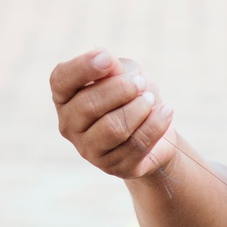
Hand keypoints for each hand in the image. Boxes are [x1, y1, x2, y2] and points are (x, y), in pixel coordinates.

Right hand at [50, 49, 175, 179]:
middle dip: (120, 89)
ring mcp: (88, 149)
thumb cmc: (133, 95)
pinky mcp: (113, 167)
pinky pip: (135, 145)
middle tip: (141, 83)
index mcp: (65, 96)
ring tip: (151, 99)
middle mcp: (69, 125)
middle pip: (88, 105)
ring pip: (112, 128)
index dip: (82, 68)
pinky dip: (155, 124)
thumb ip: (114, 68)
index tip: (108, 58)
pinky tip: (165, 111)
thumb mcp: (125, 72)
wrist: (156, 129)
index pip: (61, 80)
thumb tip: (108, 64)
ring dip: (138, 109)